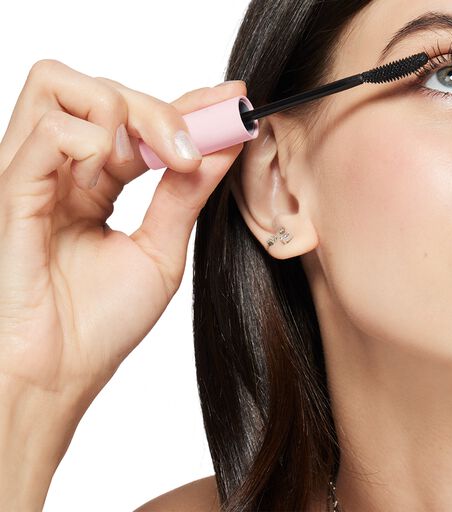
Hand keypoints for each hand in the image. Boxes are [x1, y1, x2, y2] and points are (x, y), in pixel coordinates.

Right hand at [0, 59, 244, 407]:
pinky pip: (48, 131)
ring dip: (121, 114)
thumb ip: (186, 193)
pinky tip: (102, 180)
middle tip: (192, 153)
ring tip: (141, 168)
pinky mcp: (10, 190)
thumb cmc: (97, 325)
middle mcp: (59, 169)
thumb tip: (226, 144)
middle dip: (161, 109)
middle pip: (101, 89)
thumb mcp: (159, 250)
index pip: (137, 118)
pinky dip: (89, 141)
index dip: (187, 105)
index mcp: (93, 182)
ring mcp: (30, 173)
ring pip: (60, 83)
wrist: (57, 376)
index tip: (235, 102)